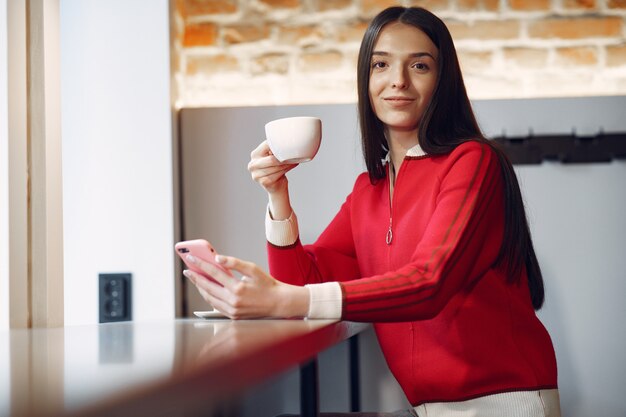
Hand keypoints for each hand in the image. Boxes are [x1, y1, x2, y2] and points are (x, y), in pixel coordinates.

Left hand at [183, 253, 309, 319]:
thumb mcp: (252, 269)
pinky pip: (216, 305)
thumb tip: (217, 258)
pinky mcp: (233, 316)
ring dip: (200, 287)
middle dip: (196, 277)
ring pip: (209, 298)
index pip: (213, 273)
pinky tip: (206, 289)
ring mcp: (232, 310)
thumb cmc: (267, 284)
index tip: (191, 258)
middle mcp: (233, 301)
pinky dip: (209, 296)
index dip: (200, 264)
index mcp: (238, 288)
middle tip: (187, 269)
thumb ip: (234, 263)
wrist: (278, 303)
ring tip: (195, 278)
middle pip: (207, 287)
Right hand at [247, 141, 297, 194]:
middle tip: (294, 154)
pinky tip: (292, 165)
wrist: (276, 187)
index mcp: (254, 155)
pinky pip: (279, 173)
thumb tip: (287, 140)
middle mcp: (252, 165)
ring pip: (277, 166)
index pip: (267, 145)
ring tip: (295, 159)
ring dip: (288, 163)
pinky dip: (287, 168)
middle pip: (272, 159)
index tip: (288, 144)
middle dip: (284, 157)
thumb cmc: (276, 168)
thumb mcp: (273, 157)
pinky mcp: (264, 182)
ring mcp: (257, 175)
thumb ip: (275, 150)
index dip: (278, 145)